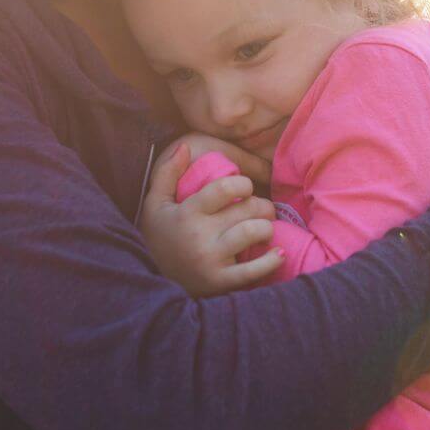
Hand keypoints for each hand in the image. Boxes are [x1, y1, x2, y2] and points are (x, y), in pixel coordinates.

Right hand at [140, 141, 280, 296]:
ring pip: (253, 232)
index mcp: (188, 212)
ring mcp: (211, 259)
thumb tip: (184, 145)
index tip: (245, 188)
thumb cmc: (159, 237)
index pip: (225, 188)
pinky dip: (271, 261)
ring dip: (267, 227)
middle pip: (246, 209)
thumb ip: (167, 172)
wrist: (150, 283)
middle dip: (262, 205)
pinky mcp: (220, 282)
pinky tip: (279, 253)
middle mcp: (200, 234)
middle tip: (263, 208)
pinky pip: (253, 271)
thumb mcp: (155, 204)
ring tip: (264, 227)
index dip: (243, 183)